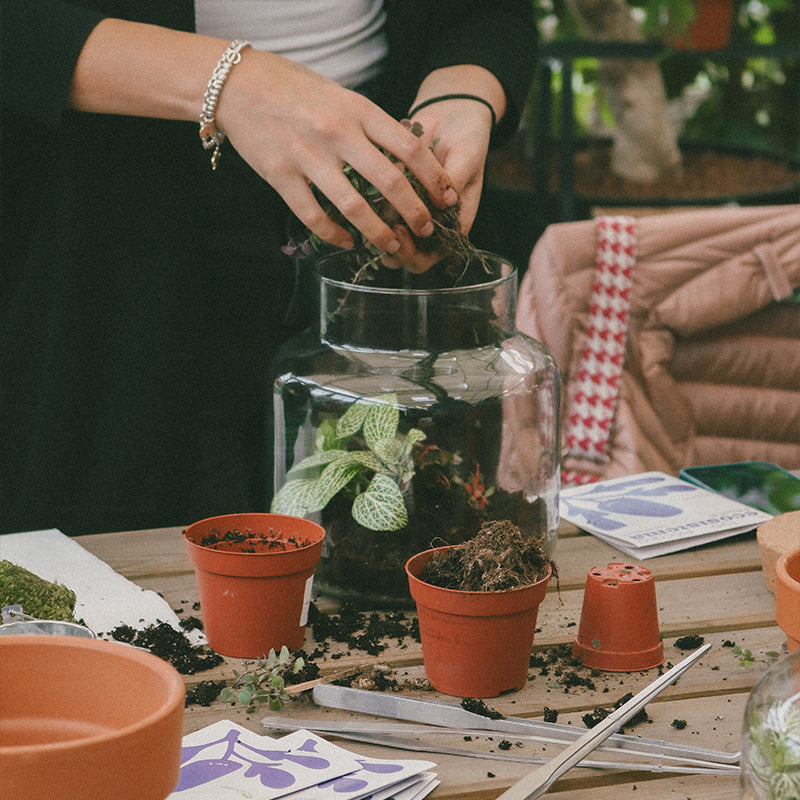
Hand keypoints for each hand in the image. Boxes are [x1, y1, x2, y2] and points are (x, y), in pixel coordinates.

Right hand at [217, 49, 458, 254]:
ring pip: (354, 207)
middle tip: (428, 230)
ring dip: (379, 233)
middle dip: (415, 213)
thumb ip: (371, 125)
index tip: (447, 199)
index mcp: (358, 111)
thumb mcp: (342, 97)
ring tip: (393, 246)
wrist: (239, 84)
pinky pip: (314, 216)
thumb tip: (406, 158)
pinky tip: (347, 242)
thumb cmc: (296, 89)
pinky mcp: (281, 176)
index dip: (435, 179)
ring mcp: (308, 156)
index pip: (410, 148)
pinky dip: (334, 234)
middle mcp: (337, 134)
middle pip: (389, 182)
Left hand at [381, 96, 494, 272]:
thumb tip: (441, 205)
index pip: (428, 257)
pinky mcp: (391, 193)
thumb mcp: (466, 159)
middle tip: (382, 225)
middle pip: (403, 255)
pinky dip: (367, 203)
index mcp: (451, 225)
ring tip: (371, 202)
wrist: (452, 114)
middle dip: (390, 246)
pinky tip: (361, 188)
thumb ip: (453, 183)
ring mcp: (408, 209)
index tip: (401, 231)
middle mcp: (428, 222)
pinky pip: (375, 208)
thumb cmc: (467, 138)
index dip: (412, 254)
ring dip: (376, 226)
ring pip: (385, 235)